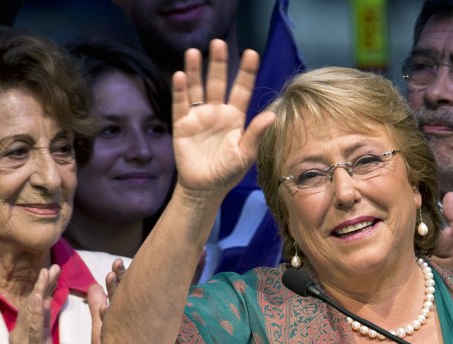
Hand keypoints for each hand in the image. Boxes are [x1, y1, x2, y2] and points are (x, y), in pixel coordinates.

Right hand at [9, 265, 63, 343]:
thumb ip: (42, 327)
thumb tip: (46, 308)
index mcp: (24, 332)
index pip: (33, 305)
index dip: (42, 288)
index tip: (51, 271)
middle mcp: (20, 333)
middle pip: (31, 303)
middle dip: (42, 284)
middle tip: (52, 266)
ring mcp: (24, 341)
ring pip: (31, 310)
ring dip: (39, 290)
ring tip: (47, 273)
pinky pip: (33, 327)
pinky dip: (35, 311)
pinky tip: (39, 298)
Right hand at [171, 39, 275, 196]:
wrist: (204, 189)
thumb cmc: (227, 173)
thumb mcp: (245, 155)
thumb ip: (255, 134)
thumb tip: (272, 115)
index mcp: (235, 118)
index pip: (242, 90)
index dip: (246, 72)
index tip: (251, 53)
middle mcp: (217, 112)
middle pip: (218, 82)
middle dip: (218, 63)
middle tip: (218, 43)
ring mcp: (199, 117)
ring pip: (197, 88)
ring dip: (195, 71)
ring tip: (194, 52)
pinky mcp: (182, 124)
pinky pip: (181, 104)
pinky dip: (180, 90)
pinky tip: (180, 75)